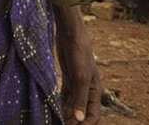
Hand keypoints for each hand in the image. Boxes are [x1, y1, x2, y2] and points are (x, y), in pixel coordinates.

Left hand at [56, 7, 101, 123]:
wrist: (70, 33)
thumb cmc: (79, 53)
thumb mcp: (80, 77)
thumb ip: (80, 98)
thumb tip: (79, 119)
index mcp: (95, 91)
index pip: (93, 116)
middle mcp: (87, 90)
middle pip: (82, 112)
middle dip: (73, 121)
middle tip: (60, 124)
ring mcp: (77, 84)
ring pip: (73, 104)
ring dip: (66, 113)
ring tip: (55, 120)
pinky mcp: (68, 78)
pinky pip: (65, 95)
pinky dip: (60, 103)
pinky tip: (53, 109)